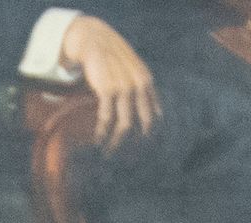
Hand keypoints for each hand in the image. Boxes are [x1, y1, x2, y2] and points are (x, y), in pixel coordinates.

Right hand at [60, 16, 160, 147]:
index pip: (154, 114)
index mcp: (146, 81)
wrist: (94, 40)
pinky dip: (102, 131)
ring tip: (107, 152)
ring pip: (124, 124)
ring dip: (116, 142)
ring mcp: (124, 88)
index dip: (149, 133)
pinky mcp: (107, 89)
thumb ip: (142, 87)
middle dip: (136, 143)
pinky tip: (98, 139)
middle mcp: (139, 85)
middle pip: (143, 123)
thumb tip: (155, 114)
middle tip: (127, 154)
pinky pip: (106, 118)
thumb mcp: (133, 68)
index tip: (140, 148)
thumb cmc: (112, 56)